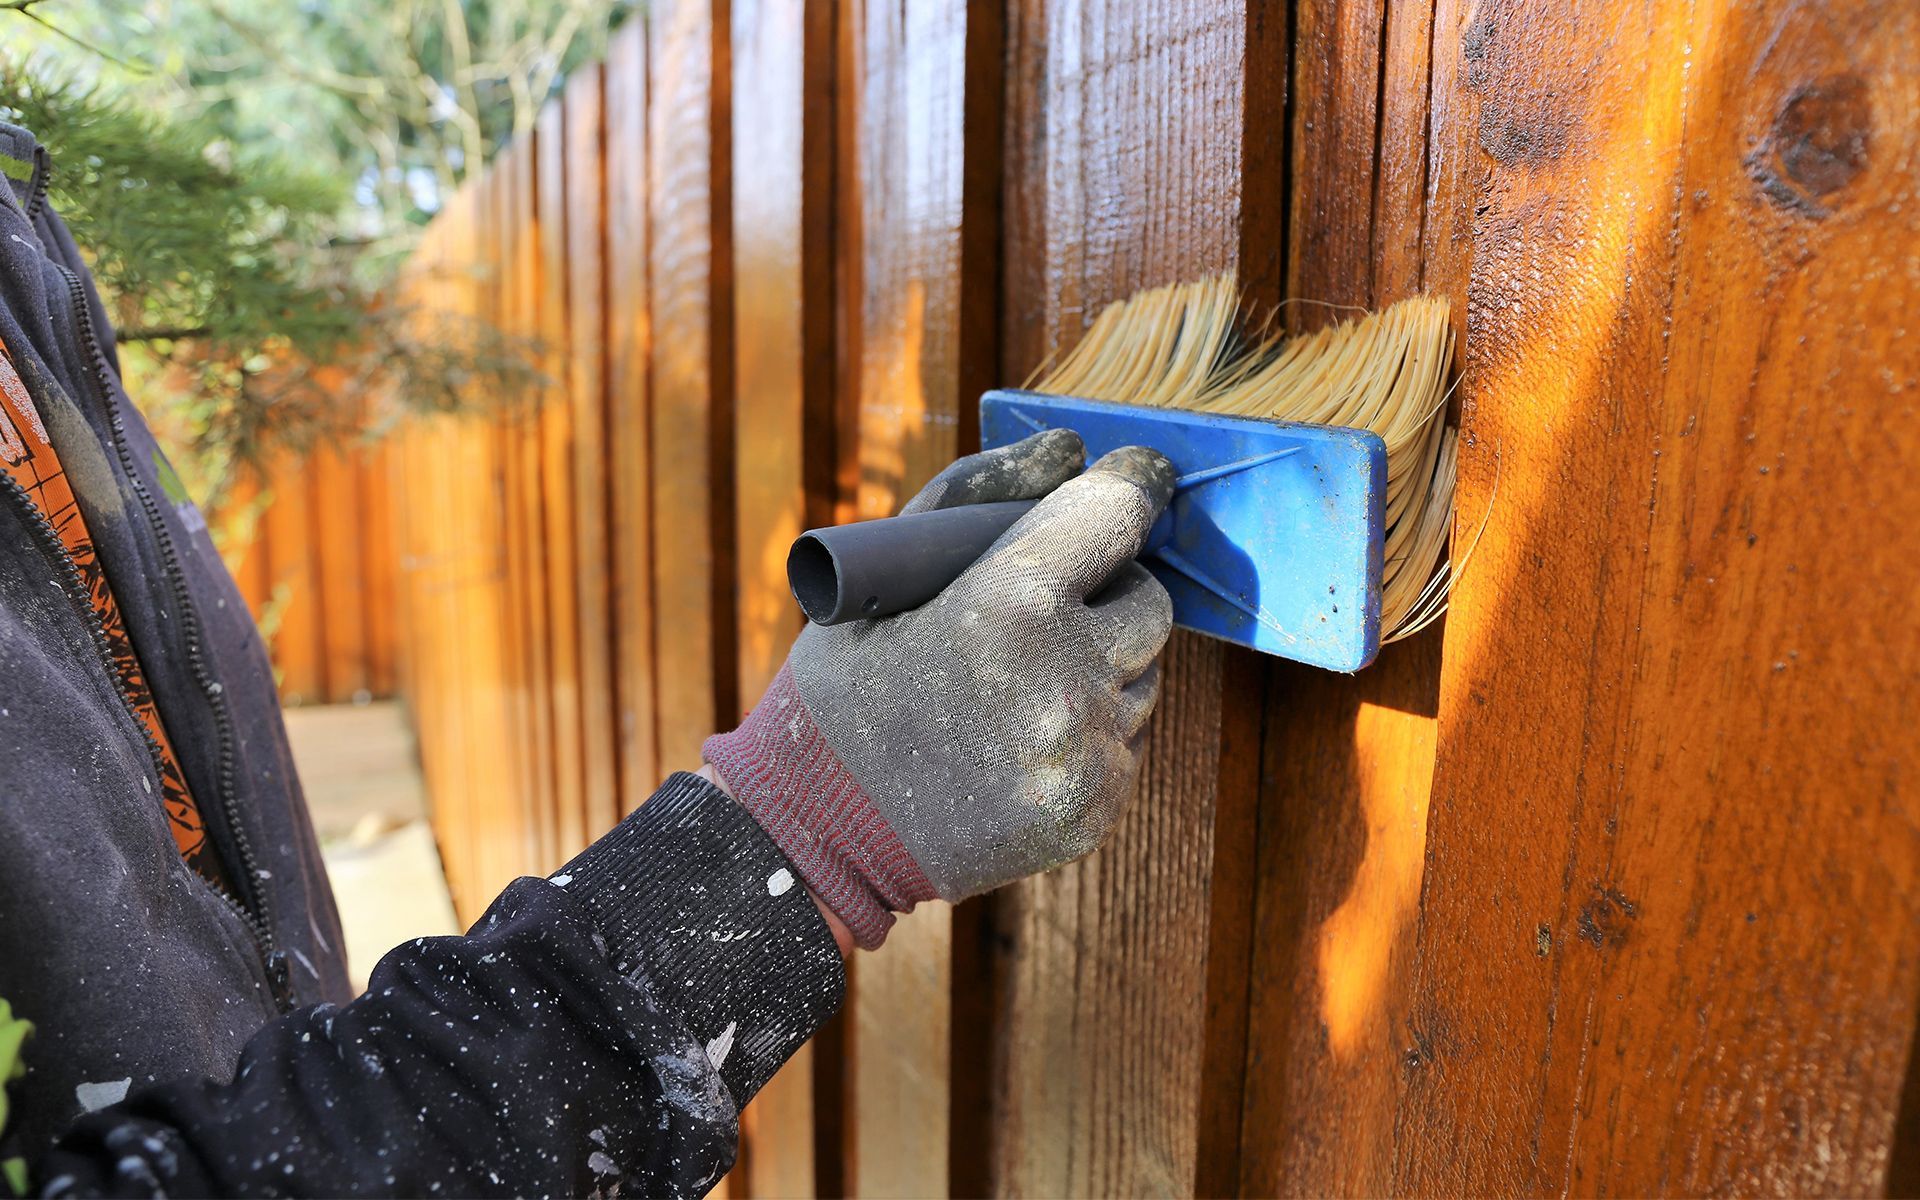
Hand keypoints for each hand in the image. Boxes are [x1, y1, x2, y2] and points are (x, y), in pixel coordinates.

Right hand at [704, 430, 1174, 947]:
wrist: (812, 834)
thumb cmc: (843, 689)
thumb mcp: (884, 576)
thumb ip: (978, 496)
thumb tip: (1070, 451)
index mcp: (1009, 605)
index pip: (1117, 516)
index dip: (1127, 489)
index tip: (1131, 478)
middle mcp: (1062, 681)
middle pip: (1151, 600)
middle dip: (1110, 587)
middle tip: (1048, 601)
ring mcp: (1083, 756)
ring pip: (1143, 675)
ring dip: (1100, 663)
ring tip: (1014, 683)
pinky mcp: (1091, 811)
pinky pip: (1125, 742)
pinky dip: (1088, 729)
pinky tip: (1016, 738)